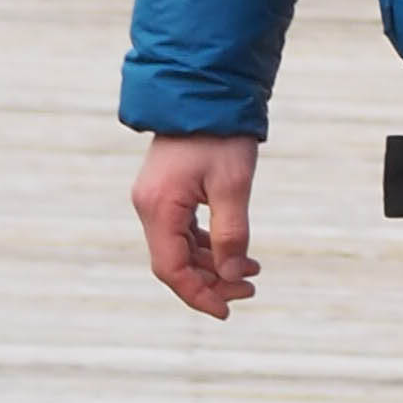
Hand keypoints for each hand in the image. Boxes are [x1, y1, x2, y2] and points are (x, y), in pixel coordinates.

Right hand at [134, 132, 259, 318]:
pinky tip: (236, 252)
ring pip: (180, 249)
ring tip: (252, 272)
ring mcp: (156, 200)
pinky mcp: (167, 193)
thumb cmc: (220, 136)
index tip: (227, 311)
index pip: (171, 269)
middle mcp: (149, 207)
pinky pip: (183, 232)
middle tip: (250, 289)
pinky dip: (208, 246)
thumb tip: (233, 275)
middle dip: (211, 282)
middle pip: (175, 263)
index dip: (198, 295)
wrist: (204, 92)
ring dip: (213, 265)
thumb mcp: (233, 186)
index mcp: (159, 208)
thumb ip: (232, 233)